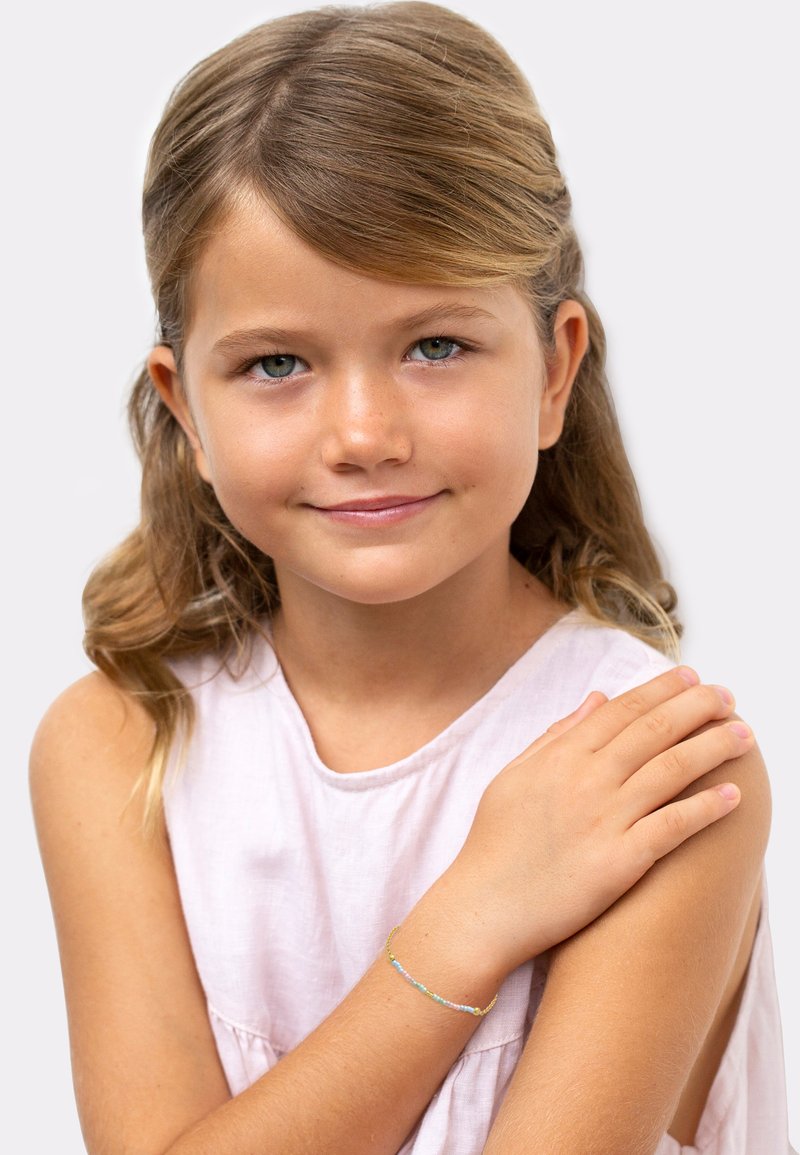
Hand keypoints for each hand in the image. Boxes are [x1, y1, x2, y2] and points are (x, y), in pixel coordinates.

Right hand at [448, 667, 751, 974]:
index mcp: (561, 757)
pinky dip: (705, 809)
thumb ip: (556, 735)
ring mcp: (604, 820)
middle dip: (696, 707)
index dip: (662, 690)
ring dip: (713, 748)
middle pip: (654, 731)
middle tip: (728, 696)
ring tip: (743, 734)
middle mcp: (586, 781)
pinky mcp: (619, 863)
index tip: (691, 678)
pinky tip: (732, 795)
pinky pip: (672, 827)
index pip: (622, 711)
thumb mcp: (515, 775)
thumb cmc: (495, 843)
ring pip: (671, 771)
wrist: (484, 908)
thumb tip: (597, 698)